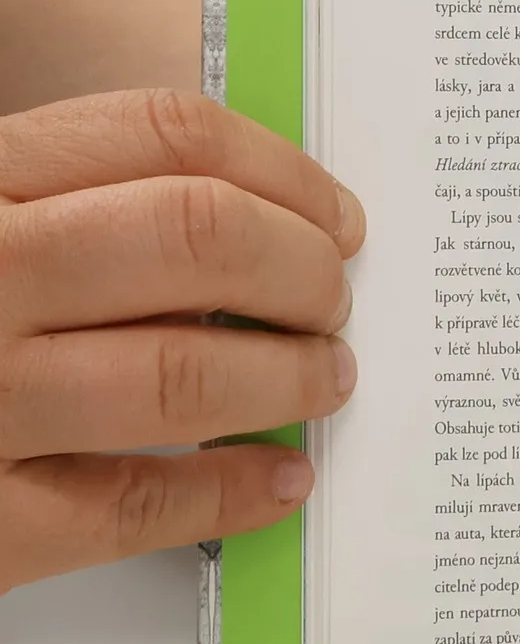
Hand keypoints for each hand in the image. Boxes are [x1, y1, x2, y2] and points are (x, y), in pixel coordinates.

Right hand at [0, 90, 362, 593]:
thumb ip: (58, 203)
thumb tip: (241, 222)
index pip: (164, 138)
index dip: (284, 174)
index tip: (337, 217)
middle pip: (198, 240)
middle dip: (303, 272)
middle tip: (335, 300)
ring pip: (184, 372)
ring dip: (290, 377)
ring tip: (327, 379)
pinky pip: (133, 506)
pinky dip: (231, 492)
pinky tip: (279, 482)